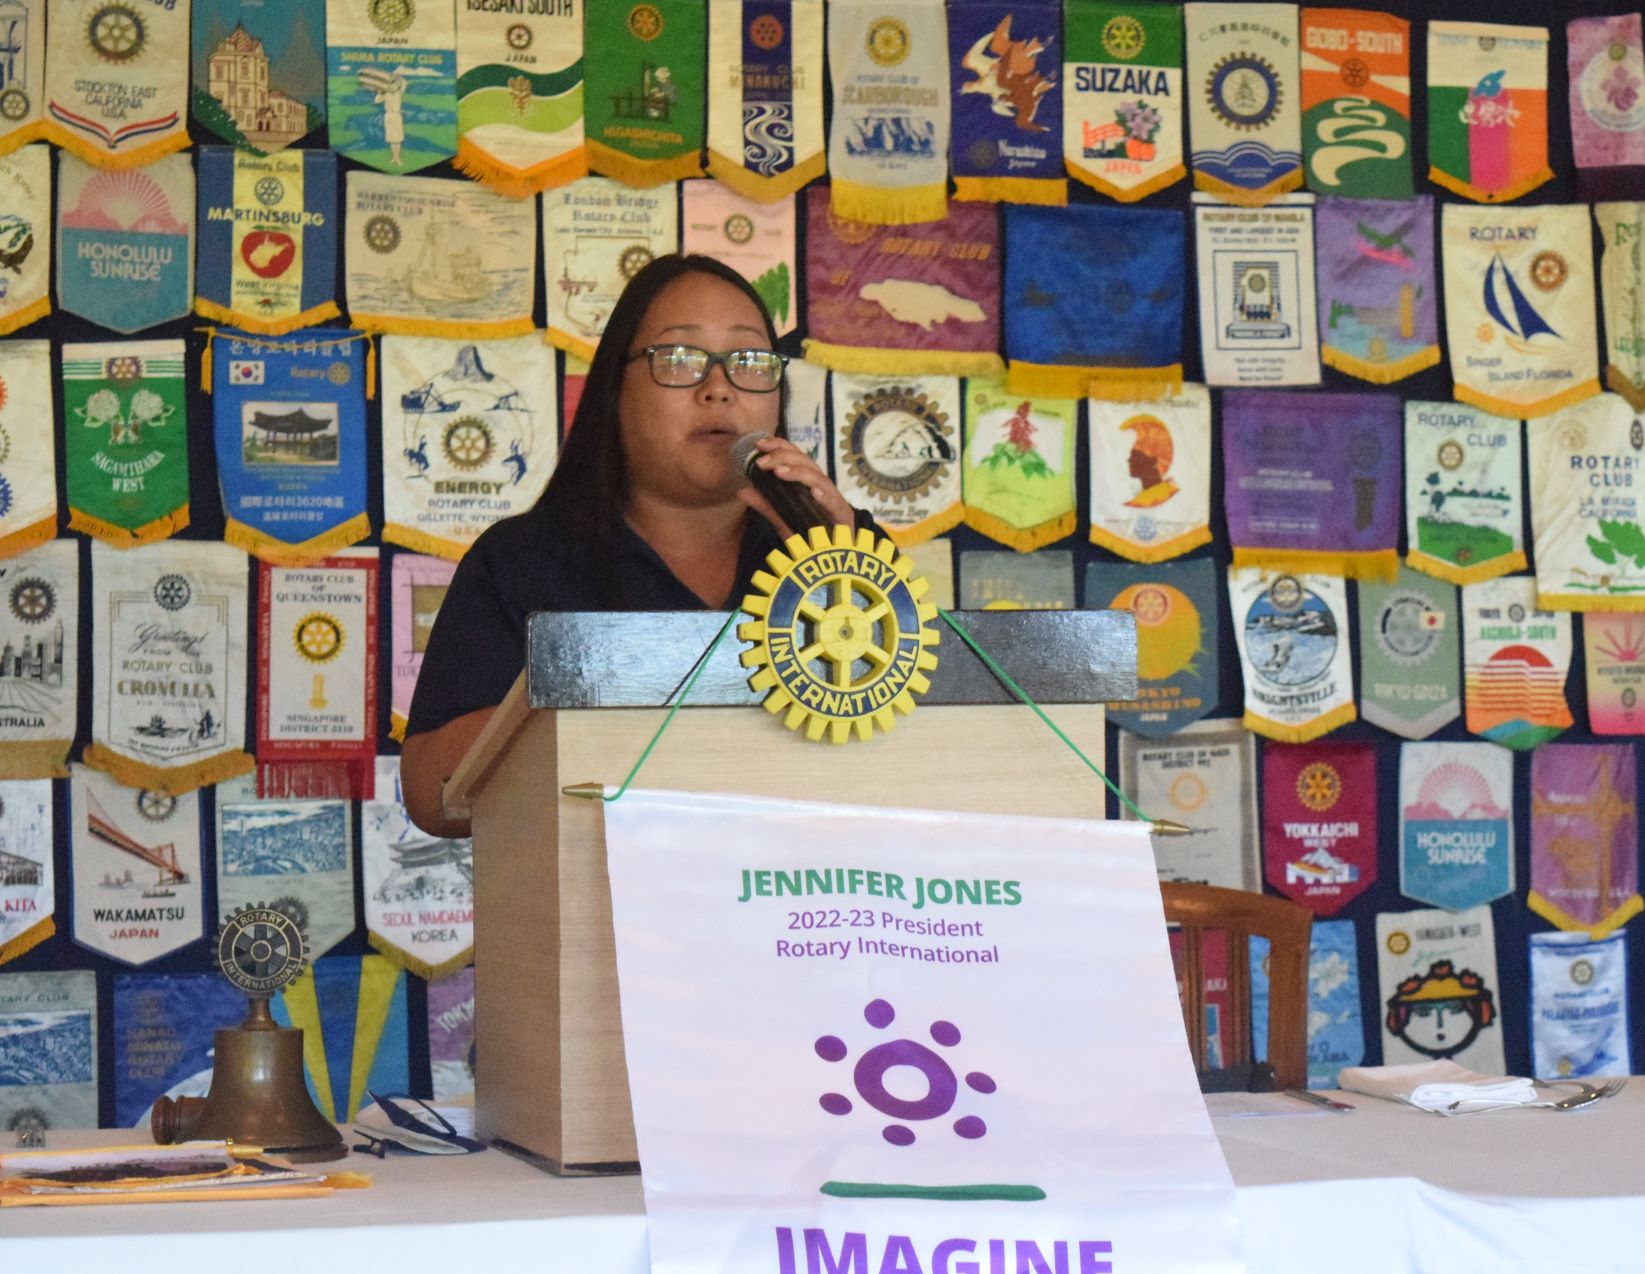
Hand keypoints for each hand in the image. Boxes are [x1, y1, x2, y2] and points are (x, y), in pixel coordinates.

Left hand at [738, 435, 857, 537]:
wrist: (832, 558)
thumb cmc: (810, 537)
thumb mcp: (783, 520)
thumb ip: (766, 506)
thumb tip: (742, 491)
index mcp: (809, 483)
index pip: (796, 456)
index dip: (780, 446)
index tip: (759, 444)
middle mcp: (822, 487)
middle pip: (806, 463)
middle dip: (783, 457)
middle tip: (762, 462)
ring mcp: (834, 500)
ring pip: (819, 478)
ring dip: (799, 473)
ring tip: (779, 473)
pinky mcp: (844, 516)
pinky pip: (835, 503)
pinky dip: (824, 496)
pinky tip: (814, 492)